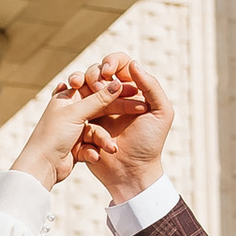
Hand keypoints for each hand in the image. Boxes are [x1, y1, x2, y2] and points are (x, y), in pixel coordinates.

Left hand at [8, 74, 135, 193]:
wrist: (41, 166)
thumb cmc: (53, 135)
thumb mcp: (77, 113)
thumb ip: (99, 98)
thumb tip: (118, 83)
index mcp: (67, 98)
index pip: (95, 87)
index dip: (113, 87)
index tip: (131, 87)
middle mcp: (71, 112)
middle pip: (101, 107)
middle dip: (118, 111)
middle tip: (140, 108)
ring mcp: (75, 130)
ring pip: (99, 130)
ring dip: (104, 140)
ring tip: (112, 149)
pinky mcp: (78, 146)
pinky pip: (93, 145)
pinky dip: (94, 151)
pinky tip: (94, 156)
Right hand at [70, 55, 172, 203]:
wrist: (131, 173)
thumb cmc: (149, 144)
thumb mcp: (160, 113)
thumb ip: (152, 87)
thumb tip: (133, 64)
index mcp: (132, 90)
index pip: (119, 64)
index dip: (111, 62)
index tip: (108, 72)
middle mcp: (113, 97)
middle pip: (96, 72)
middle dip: (93, 74)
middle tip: (96, 86)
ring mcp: (96, 110)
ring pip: (82, 88)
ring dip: (80, 87)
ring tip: (83, 92)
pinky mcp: (83, 123)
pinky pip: (75, 110)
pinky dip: (75, 107)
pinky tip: (77, 107)